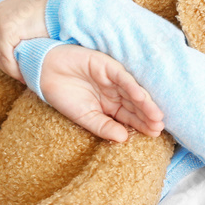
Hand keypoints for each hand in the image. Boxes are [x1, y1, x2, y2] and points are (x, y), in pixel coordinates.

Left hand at [0, 0, 51, 81]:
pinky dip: (12, 68)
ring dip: (8, 68)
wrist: (62, 7)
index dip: (1, 54)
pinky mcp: (6, 30)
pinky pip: (5, 55)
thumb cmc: (54, 13)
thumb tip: (21, 45)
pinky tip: (22, 75)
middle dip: (3, 62)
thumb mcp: (32, 18)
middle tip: (16, 75)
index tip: (13, 67)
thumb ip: (22, 27)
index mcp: (2, 9)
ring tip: (21, 77)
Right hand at [41, 44, 164, 141]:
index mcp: (111, 106)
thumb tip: (124, 139)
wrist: (46, 73)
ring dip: (145, 104)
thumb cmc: (65, 96)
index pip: (130, 117)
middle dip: (147, 116)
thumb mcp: (85, 117)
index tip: (154, 135)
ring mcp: (113, 79)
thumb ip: (104, 127)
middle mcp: (116, 92)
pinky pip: (123, 77)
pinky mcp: (108, 65)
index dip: (142, 125)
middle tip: (159, 127)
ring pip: (133, 92)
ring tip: (156, 116)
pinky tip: (141, 97)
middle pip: (135, 105)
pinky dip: (132, 87)